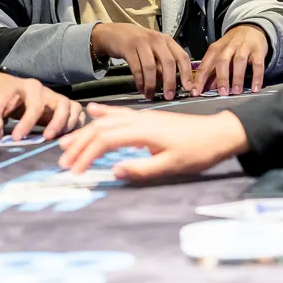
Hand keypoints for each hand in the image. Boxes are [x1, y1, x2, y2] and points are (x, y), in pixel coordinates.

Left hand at [0, 73, 83, 141]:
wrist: (6, 86)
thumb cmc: (1, 94)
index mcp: (31, 87)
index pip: (35, 106)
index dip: (27, 124)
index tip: (17, 138)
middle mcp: (47, 91)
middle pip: (62, 104)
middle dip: (56, 123)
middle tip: (46, 139)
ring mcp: (56, 98)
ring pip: (73, 108)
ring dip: (69, 124)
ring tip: (59, 140)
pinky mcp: (61, 106)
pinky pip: (77, 112)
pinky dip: (77, 124)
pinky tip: (68, 136)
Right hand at [58, 105, 248, 179]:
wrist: (219, 133)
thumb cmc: (198, 151)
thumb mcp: (172, 166)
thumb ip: (142, 169)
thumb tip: (114, 172)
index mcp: (142, 131)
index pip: (105, 141)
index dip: (86, 155)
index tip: (74, 171)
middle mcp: (138, 120)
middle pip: (100, 129)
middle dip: (79, 145)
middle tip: (63, 161)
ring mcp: (142, 117)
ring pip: (106, 121)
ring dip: (85, 131)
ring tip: (66, 142)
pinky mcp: (146, 118)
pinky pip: (118, 113)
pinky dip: (102, 113)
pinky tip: (91, 111)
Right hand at [91, 22, 193, 100]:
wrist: (112, 33)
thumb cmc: (136, 42)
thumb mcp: (153, 48)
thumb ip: (163, 62)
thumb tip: (172, 83)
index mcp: (166, 40)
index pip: (182, 56)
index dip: (186, 73)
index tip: (188, 88)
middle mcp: (156, 39)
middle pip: (168, 62)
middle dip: (170, 82)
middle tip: (169, 96)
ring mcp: (141, 42)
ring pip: (151, 67)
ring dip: (152, 84)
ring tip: (151, 95)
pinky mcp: (128, 47)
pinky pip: (136, 68)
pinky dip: (140, 81)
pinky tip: (141, 88)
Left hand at [188, 24, 268, 95]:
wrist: (249, 28)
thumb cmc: (232, 45)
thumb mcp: (220, 55)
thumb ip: (214, 71)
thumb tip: (207, 88)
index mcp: (215, 49)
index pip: (205, 65)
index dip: (200, 79)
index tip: (196, 92)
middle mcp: (228, 47)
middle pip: (222, 61)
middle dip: (221, 77)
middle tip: (222, 92)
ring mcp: (243, 47)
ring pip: (239, 61)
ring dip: (237, 77)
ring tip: (236, 91)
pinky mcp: (257, 50)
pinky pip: (257, 64)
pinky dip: (257, 76)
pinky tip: (255, 88)